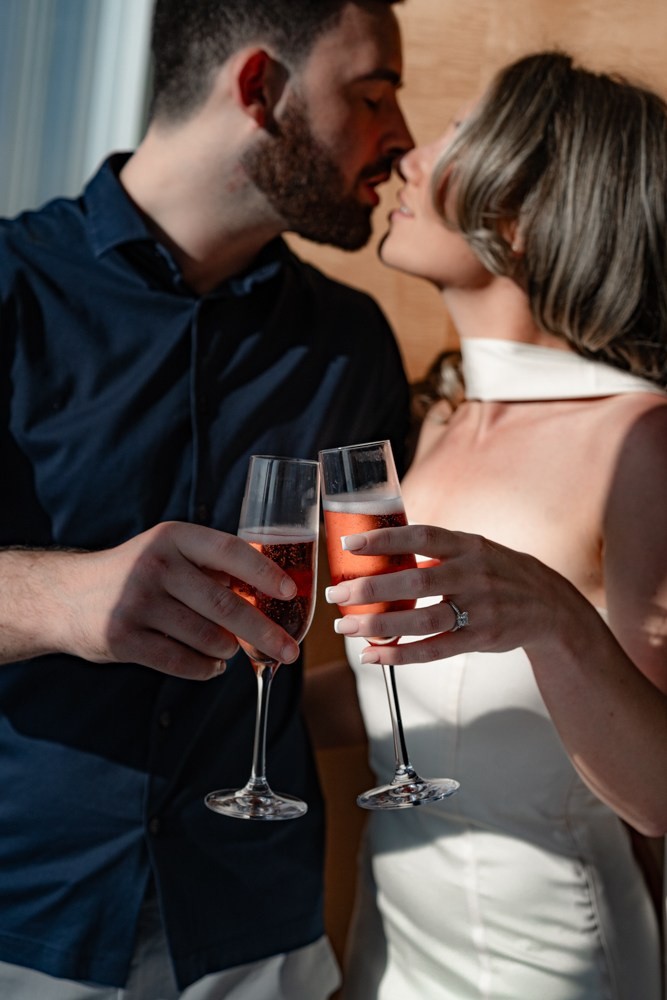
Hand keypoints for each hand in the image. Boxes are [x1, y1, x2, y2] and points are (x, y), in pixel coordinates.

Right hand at [49, 522, 299, 678]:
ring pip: (208, 639)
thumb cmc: (136, 573)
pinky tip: (211, 665)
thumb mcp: (169, 551)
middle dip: (266, 633)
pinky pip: (183, 663)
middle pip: (226, 606)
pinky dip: (206, 669)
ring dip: (229, 650)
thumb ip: (212, 565)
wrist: (67, 595)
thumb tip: (274, 592)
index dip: (265, 573)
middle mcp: (155, 566)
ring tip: (230, 649)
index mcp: (173, 537)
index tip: (292, 593)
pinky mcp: (123, 639)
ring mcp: (137, 603)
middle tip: (290, 652)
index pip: (230, 551)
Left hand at [325, 524, 582, 662]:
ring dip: (380, 626)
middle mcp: (474, 574)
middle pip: (416, 582)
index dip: (385, 539)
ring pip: (423, 620)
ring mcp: (479, 608)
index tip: (350, 544)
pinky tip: (373, 655)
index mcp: (468, 545)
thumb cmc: (496, 572)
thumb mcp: (474, 549)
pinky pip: (435, 650)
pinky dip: (400, 655)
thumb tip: (380, 547)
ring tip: (347, 627)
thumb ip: (435, 550)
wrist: (548, 606)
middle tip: (338, 593)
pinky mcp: (480, 638)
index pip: (422, 536)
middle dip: (372, 589)